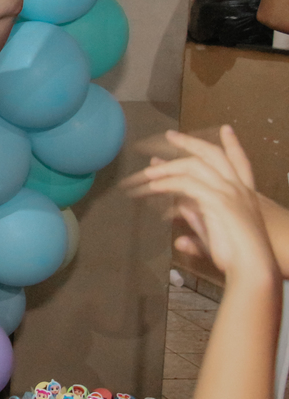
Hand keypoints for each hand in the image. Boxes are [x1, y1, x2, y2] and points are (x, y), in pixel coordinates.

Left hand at [125, 127, 275, 278]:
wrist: (253, 269)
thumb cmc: (237, 257)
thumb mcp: (214, 234)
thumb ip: (197, 221)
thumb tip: (180, 212)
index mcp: (244, 194)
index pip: (240, 161)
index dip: (233, 145)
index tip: (225, 129)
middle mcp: (239, 188)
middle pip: (213, 154)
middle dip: (191, 142)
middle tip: (171, 134)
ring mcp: (229, 192)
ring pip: (193, 165)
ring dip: (167, 166)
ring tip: (146, 170)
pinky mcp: (217, 201)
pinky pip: (184, 184)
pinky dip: (165, 184)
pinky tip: (150, 188)